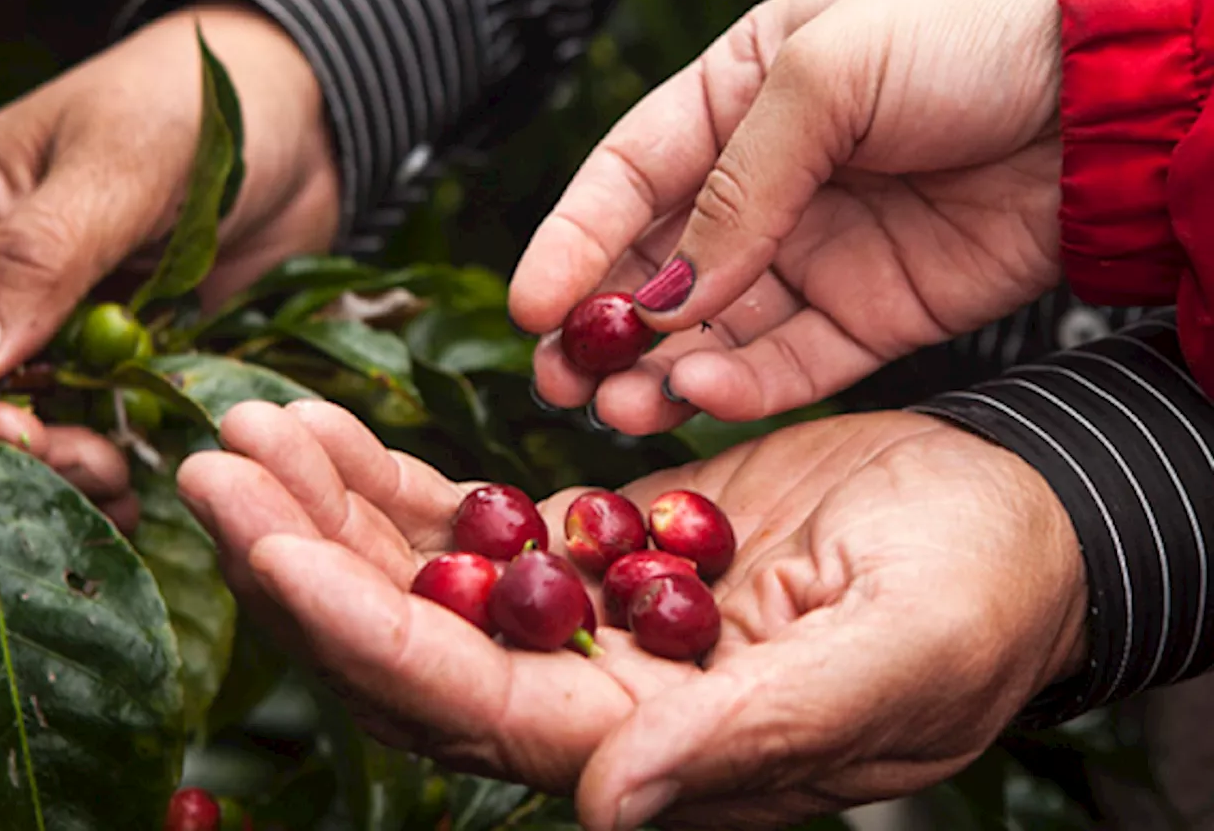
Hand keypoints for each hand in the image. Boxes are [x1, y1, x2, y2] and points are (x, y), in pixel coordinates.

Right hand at [0, 0, 338, 519]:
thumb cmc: (194, 107)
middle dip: (9, 445)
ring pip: (27, 423)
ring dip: (61, 466)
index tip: (12, 429)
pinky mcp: (124, 356)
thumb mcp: (115, 166)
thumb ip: (37, 258)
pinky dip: (110, 460)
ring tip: (118, 476)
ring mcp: (57, 325)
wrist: (298, 119)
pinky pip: (98, 424)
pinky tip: (137, 489)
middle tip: (86, 463)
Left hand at [177, 401, 1086, 829]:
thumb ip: (757, 736)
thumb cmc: (985, 593)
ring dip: (332, 505)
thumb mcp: (895, 660)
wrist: (1010, 523)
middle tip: (213, 464)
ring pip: (429, 577)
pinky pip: (477, 523)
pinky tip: (332, 431)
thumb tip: (605, 804)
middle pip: (415, 642)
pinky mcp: (604, 546)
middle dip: (306, 554)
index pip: (476, 702)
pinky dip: (400, 480)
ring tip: (249, 428)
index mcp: (659, 739)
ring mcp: (593, 616)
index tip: (266, 542)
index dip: (363, 629)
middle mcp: (600, 692)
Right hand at [509, 0, 1062, 434]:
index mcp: (734, 96)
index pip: (627, 176)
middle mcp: (765, 182)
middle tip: (561, 381)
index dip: (572, 242)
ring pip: (716, 331)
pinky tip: (704, 395)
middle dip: (604, 326)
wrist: (1111, 84)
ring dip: (664, 372)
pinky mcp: (871, 315)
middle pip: (659, 267)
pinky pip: (792, 363)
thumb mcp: (827, 76)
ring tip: (621, 407)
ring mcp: (816, 253)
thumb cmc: (966, 31)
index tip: (531, 304)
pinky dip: (745, 386)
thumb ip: (737, 188)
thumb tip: (664, 294)